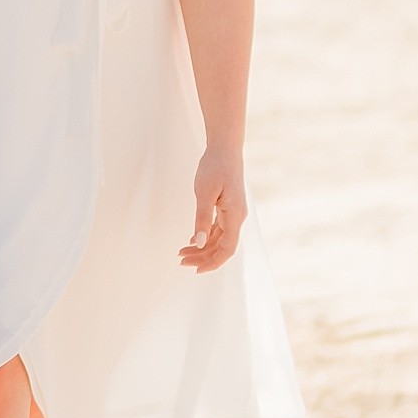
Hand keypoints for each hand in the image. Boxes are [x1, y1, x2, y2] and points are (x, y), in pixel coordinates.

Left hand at [179, 144, 245, 273]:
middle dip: (202, 257)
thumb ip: (202, 219)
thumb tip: (200, 242)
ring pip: (219, 239)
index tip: (195, 270)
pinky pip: (218, 229)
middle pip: (222, 247)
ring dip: (202, 248)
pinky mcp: (228, 207)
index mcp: (235, 215)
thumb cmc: (215, 166)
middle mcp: (237, 217)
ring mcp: (233, 213)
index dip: (213, 262)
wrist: (225, 147)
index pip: (227, 249)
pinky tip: (192, 239)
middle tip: (180, 260)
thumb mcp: (204, 192)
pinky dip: (206, 237)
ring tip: (182, 252)